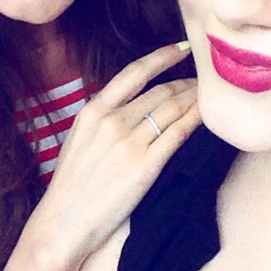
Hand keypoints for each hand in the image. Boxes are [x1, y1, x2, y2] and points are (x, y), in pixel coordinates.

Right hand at [26, 42, 198, 260]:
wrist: (63, 222)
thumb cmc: (72, 182)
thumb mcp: (79, 135)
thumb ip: (103, 114)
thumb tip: (132, 100)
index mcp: (94, 109)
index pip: (135, 72)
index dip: (163, 56)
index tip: (182, 48)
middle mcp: (112, 120)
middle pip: (160, 91)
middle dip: (186, 83)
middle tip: (203, 81)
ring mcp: (129, 142)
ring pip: (172, 109)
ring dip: (194, 100)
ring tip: (207, 97)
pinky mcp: (145, 166)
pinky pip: (177, 134)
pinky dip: (195, 121)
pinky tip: (206, 117)